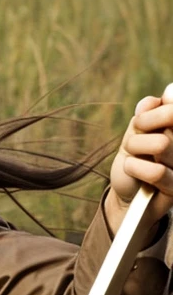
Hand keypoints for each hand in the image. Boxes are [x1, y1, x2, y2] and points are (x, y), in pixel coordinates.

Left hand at [106, 83, 172, 234]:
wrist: (126, 194)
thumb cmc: (134, 161)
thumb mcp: (135, 133)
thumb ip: (146, 114)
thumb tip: (156, 100)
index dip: (158, 107)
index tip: (141, 119)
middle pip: (171, 116)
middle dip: (144, 123)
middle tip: (133, 138)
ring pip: (161, 144)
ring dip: (136, 147)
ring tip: (133, 157)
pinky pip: (156, 172)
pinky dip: (134, 167)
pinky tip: (132, 171)